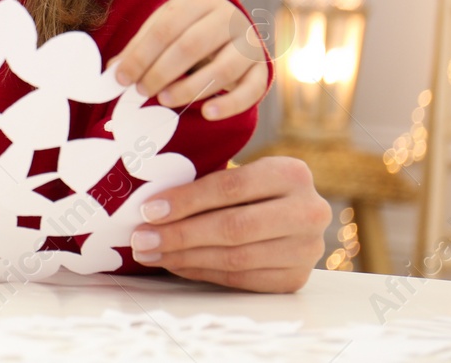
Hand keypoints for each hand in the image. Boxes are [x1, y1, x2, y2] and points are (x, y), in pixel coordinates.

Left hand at [109, 0, 268, 118]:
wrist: (231, 28)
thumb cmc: (187, 29)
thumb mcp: (162, 28)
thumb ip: (139, 48)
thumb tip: (112, 72)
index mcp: (196, 1)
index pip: (164, 29)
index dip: (140, 55)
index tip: (121, 78)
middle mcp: (227, 17)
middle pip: (191, 46)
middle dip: (161, 72)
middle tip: (141, 91)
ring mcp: (248, 42)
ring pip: (222, 68)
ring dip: (189, 88)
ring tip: (164, 100)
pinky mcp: (262, 68)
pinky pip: (251, 89)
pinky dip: (230, 104)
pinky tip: (207, 113)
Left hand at [130, 156, 331, 291]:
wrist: (290, 213)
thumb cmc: (248, 188)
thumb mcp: (236, 171)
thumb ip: (203, 182)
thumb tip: (147, 205)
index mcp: (291, 173)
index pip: (230, 187)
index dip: (186, 200)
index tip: (148, 211)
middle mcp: (309, 211)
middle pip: (234, 227)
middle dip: (179, 234)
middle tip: (140, 239)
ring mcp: (307, 249)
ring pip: (236, 258)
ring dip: (184, 257)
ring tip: (149, 253)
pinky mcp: (297, 278)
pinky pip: (241, 279)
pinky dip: (202, 271)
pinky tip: (175, 264)